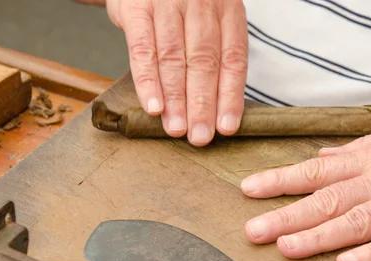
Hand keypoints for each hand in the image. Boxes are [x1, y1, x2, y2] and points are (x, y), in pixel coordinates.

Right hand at [106, 0, 248, 145]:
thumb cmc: (182, 2)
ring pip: (174, 59)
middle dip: (202, 105)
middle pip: (204, 63)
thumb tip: (219, 107)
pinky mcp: (137, 6)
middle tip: (200, 137)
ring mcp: (168, 4)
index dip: (230, 97)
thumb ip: (215, 52)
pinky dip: (148, 81)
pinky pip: (143, 49)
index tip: (226, 128)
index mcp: (227, 10)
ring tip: (176, 129)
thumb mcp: (209, 16)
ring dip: (176, 100)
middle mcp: (201, 4)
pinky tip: (153, 106)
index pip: (233, 60)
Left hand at [240, 100, 370, 260]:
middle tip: (252, 231)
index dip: (280, 179)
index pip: (317, 168)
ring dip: (318, 235)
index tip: (249, 190)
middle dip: (285, 214)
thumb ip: (360, 149)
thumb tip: (326, 156)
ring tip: (285, 248)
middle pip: (327, 198)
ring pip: (356, 220)